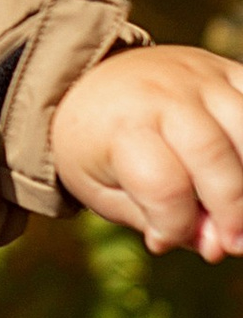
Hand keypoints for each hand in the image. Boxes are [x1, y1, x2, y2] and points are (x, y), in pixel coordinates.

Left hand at [51, 45, 242, 257]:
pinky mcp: (227, 71)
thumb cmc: (99, 147)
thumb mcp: (106, 191)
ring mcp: (201, 78)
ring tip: (241, 212)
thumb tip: (218, 246)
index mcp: (122, 126)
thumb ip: (158, 221)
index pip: (162, 185)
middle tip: (234, 244)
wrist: (90, 82)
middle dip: (232, 208)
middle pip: (213, 154)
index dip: (175, 225)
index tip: (166, 240)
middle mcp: (163, 94)